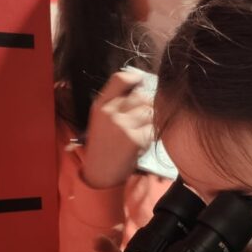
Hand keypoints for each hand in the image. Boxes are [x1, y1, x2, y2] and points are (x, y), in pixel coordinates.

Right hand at [82, 71, 153, 188]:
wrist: (99, 173)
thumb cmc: (103, 146)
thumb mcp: (102, 119)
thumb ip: (117, 103)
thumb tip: (140, 88)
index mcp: (101, 104)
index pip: (120, 79)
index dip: (135, 78)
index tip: (141, 83)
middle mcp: (111, 112)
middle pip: (141, 96)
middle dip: (147, 106)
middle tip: (143, 120)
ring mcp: (123, 125)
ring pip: (150, 113)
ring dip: (150, 122)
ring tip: (141, 133)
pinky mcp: (135, 139)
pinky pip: (152, 130)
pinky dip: (151, 137)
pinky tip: (141, 144)